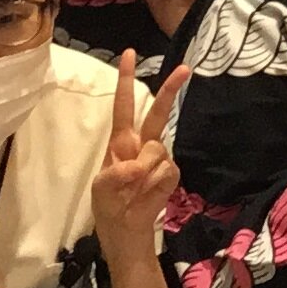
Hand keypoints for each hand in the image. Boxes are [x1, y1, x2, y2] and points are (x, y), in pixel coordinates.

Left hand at [90, 49, 189, 235]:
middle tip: (185, 68)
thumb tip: (140, 163)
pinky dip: (156, 184)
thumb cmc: (109, 207)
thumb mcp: (101, 188)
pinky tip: (148, 195)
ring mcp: (159, 159)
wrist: (127, 233)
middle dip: (170, 90)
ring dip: (144, 171)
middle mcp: (141, 145)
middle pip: (157, 112)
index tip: (129, 54)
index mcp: (120, 142)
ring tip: (134, 191)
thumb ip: (117, 172)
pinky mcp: (171, 175)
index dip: (126, 81)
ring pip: (158, 149)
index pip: (123, 106)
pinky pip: (167, 170)